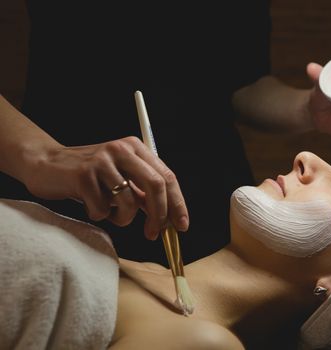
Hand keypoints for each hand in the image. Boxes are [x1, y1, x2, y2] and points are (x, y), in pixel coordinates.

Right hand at [23, 136, 187, 239]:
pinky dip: (100, 215)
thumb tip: (169, 218)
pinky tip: (90, 205)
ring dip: (123, 219)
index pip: (167, 177)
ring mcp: (102, 161)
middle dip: (159, 216)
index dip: (177, 204)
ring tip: (110, 214)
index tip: (181, 226)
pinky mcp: (83, 175)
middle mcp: (122, 150)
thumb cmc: (89, 177)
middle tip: (154, 234)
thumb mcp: (121, 179)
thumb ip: (144, 194)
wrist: (45, 164)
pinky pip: (103, 209)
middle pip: (156, 186)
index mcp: (136, 148)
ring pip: (130, 202)